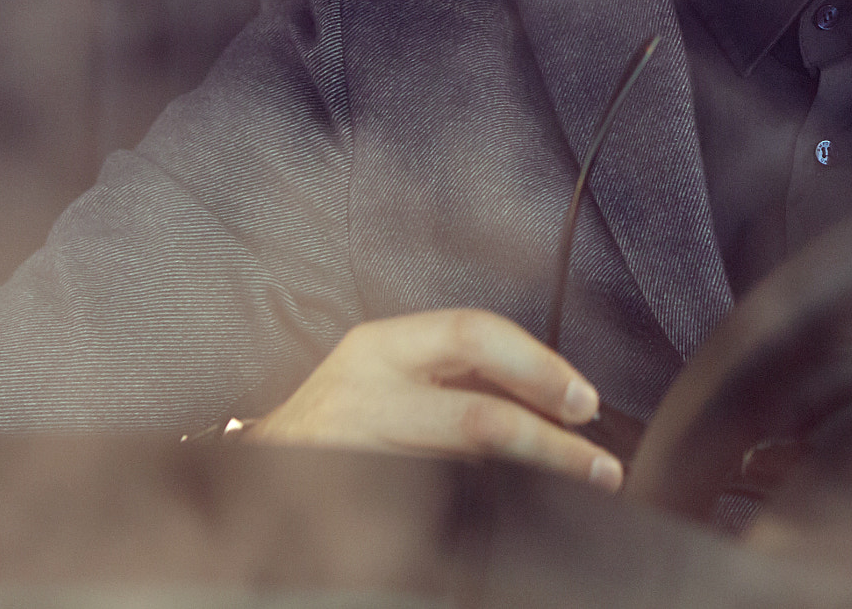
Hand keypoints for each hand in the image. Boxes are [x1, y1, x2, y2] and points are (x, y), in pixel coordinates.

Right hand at [247, 308, 623, 490]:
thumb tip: (556, 395)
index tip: (585, 400)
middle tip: (599, 465)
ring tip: (573, 491)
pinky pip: (430, 512)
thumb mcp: (388, 372)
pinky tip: (508, 519)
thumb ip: (454, 373)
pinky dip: (479, 515)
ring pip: (460, 473)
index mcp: (379, 346)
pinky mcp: (350, 505)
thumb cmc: (341, 417)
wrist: (253, 470)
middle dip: (549, 444)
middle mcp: (363, 392)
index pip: (474, 332)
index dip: (538, 364)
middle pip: (476, 415)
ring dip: (526, 484)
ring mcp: (353, 452)